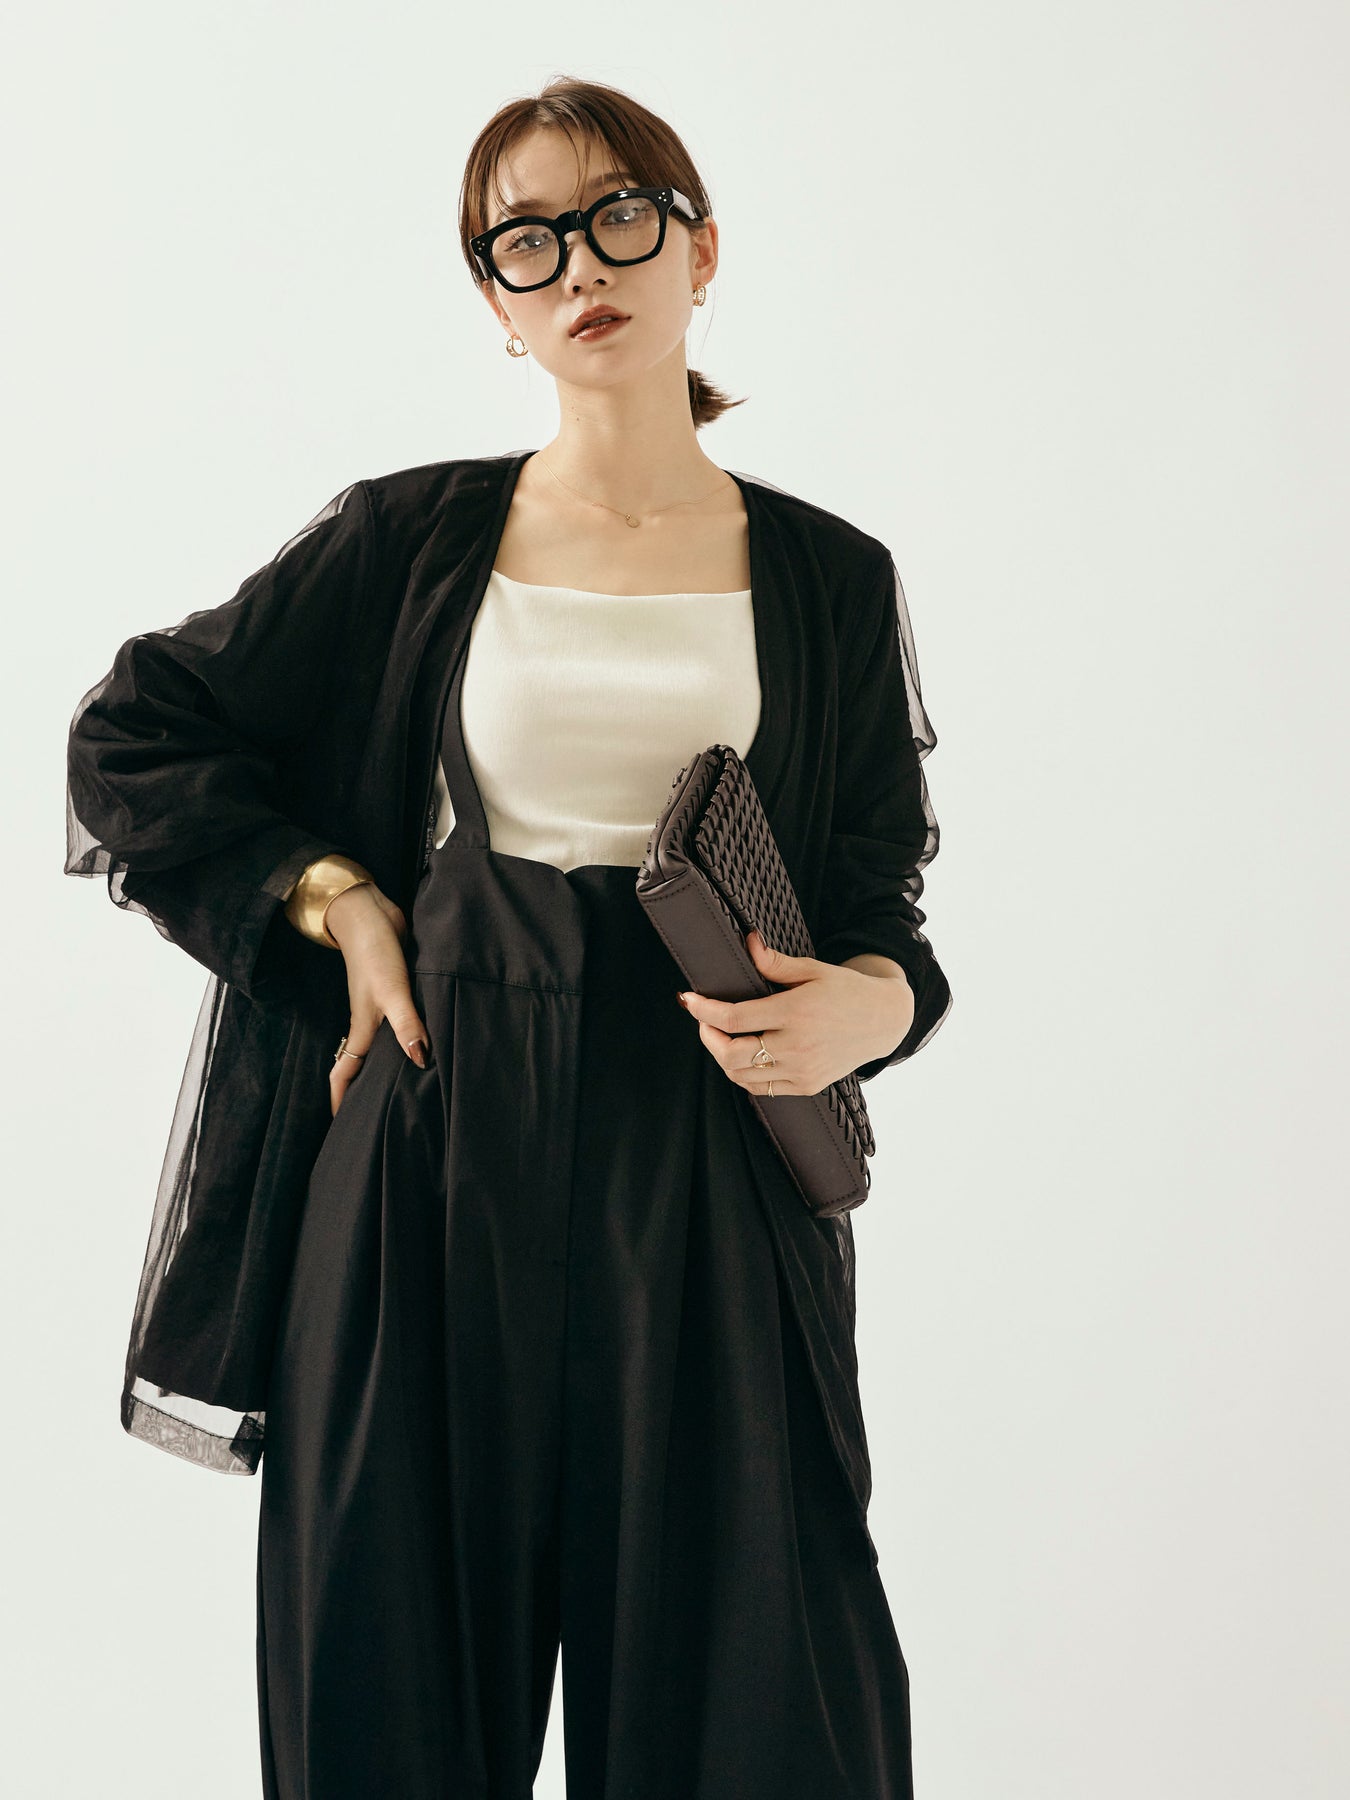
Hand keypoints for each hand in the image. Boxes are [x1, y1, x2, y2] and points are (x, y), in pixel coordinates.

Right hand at [323, 882, 430, 1116]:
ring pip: (379, 1046)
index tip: (342, 1128)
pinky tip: (423, 1042)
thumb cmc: (376, 953)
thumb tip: (421, 1060)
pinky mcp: (394, 991)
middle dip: (362, 1091)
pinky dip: (404, 1038)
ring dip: (384, 1066)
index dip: (340, 1101)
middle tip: (376, 1118)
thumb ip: (407, 1024)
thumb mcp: (393, 991)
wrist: (371, 913)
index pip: (343, 1073)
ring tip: (403, 1088)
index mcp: (362, 1027)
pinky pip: (397, 1025)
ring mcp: (379, 1006)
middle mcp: (368, 1021)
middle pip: (361, 1065)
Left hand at [676, 928, 913, 1095]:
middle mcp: (797, 1046)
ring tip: (721, 1037)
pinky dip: (743, 1074)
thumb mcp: (813, 969)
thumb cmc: (846, 990)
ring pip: (741, 1076)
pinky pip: (761, 1088)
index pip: (735, 1018)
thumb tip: (748, 941)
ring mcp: (802, 1070)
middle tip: (705, 1021)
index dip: (704, 1011)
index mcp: (796, 1012)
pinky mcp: (807, 1086)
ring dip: (722, 1057)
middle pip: (731, 1054)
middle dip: (708, 1038)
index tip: (688, 1000)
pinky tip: (742, 1055)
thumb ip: (775, 962)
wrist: (883, 1021)